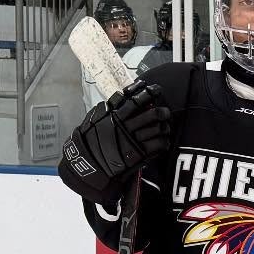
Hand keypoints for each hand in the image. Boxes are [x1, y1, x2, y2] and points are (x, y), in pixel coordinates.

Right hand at [59, 81, 170, 200]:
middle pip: (152, 114)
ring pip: (157, 128)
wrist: (88, 164)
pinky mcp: (138, 154)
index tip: (155, 89)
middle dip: (162, 111)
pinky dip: (164, 141)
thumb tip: (121, 95)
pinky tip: (164, 140)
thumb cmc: (90, 141)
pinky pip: (158, 144)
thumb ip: (106, 107)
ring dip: (165, 126)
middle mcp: (125, 126)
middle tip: (165, 111)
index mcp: (114, 115)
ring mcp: (132, 140)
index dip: (148, 92)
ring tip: (165, 126)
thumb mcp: (93, 119)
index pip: (135, 99)